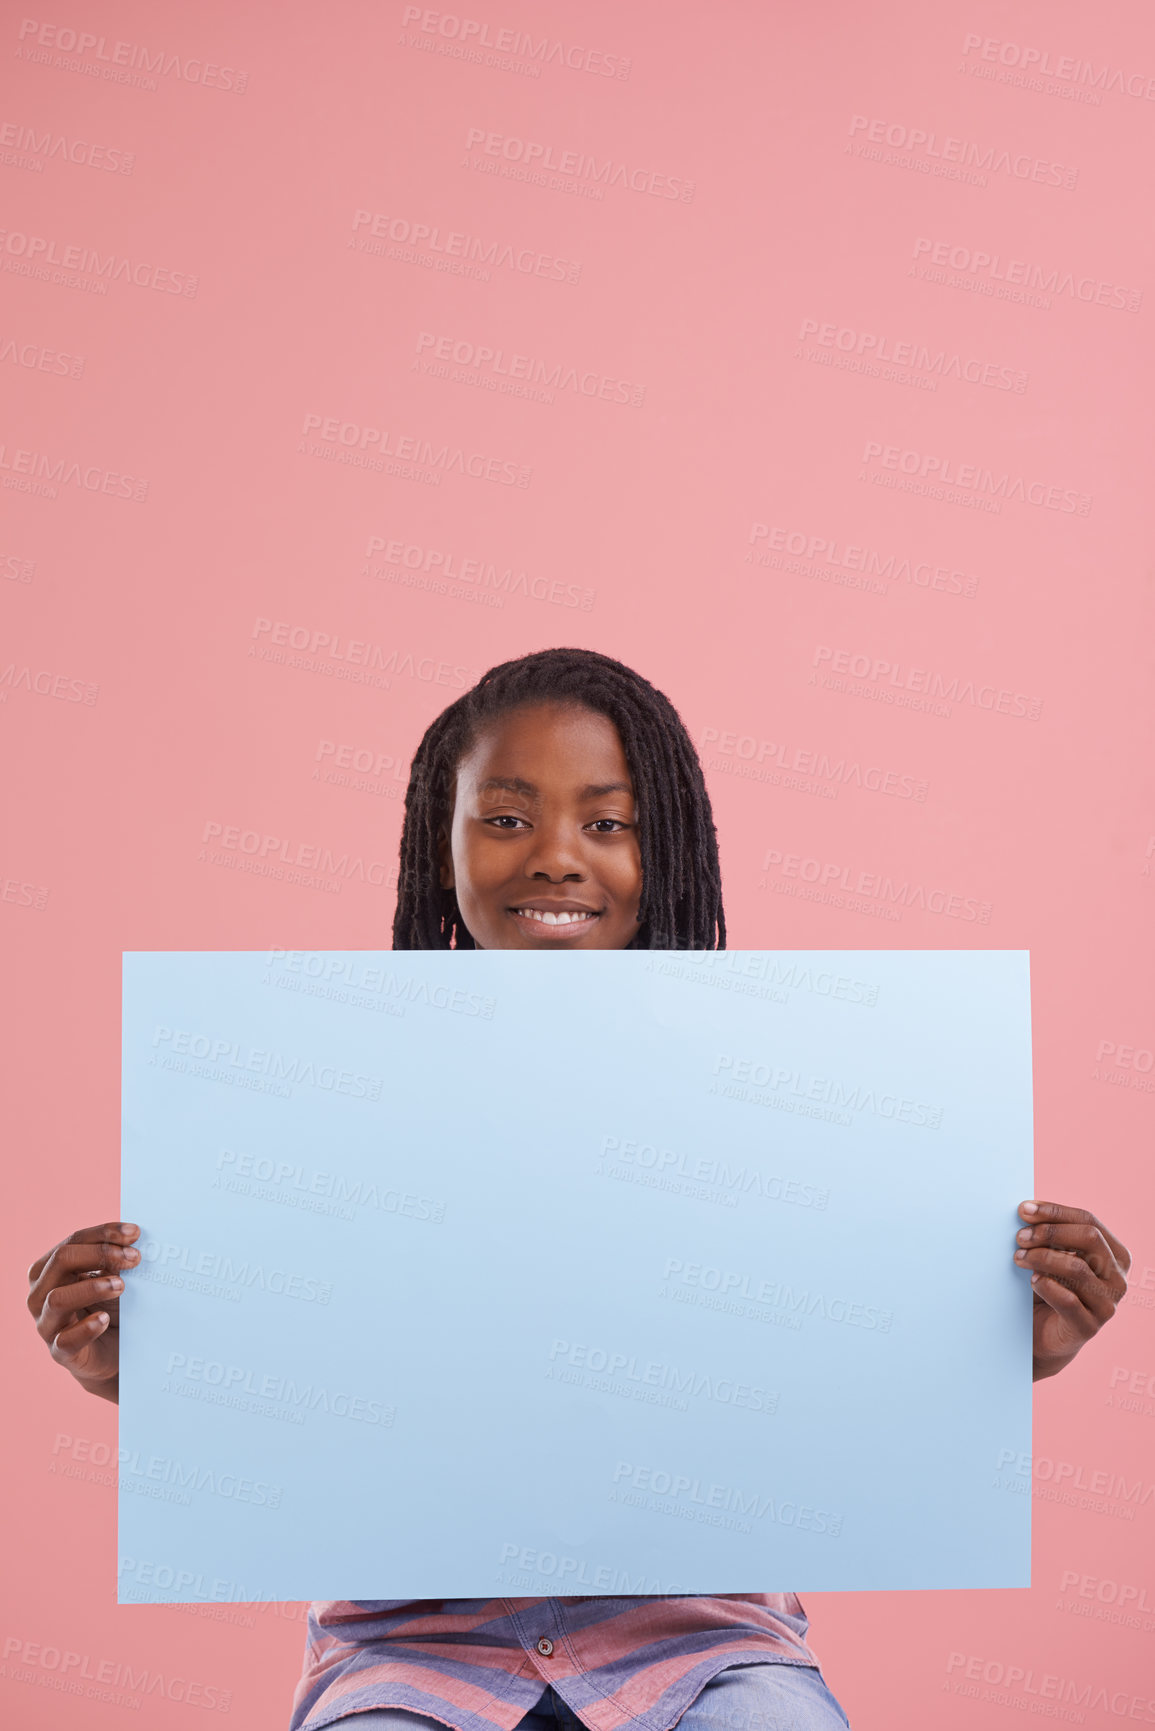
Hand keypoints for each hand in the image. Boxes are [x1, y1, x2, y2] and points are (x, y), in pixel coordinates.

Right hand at [26, 1222, 140, 1403]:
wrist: (115, 1352)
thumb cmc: (110, 1308)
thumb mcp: (113, 1278)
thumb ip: (114, 1261)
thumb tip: (129, 1243)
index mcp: (50, 1269)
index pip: (73, 1241)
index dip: (104, 1233)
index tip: (135, 1233)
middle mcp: (41, 1294)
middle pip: (61, 1261)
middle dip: (100, 1253)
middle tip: (134, 1258)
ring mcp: (46, 1324)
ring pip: (57, 1298)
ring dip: (93, 1287)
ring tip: (121, 1286)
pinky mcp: (59, 1352)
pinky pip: (65, 1340)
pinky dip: (86, 1328)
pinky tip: (105, 1319)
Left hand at [1014, 1202, 1129, 1380]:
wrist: (1043, 1334)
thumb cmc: (1050, 1286)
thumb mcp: (1054, 1255)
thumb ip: (1049, 1234)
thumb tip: (1026, 1209)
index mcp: (1115, 1254)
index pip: (1088, 1220)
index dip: (1054, 1212)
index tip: (1024, 1209)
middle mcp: (1118, 1278)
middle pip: (1089, 1238)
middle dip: (1049, 1232)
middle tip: (1019, 1237)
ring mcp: (1107, 1305)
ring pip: (1077, 1268)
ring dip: (1042, 1257)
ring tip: (1019, 1258)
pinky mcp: (1089, 1327)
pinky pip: (1069, 1300)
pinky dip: (1046, 1285)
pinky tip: (1033, 1281)